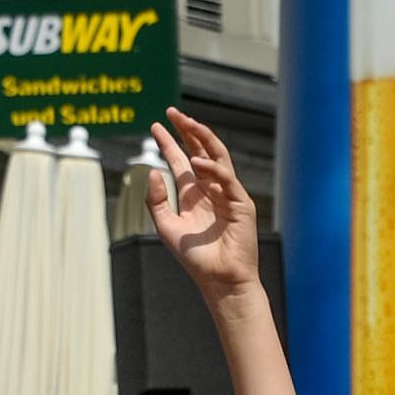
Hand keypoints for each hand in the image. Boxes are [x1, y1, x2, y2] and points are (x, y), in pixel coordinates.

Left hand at [146, 109, 260, 303]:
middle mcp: (211, 191)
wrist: (220, 280)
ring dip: (202, 137)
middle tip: (172, 113)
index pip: (181, 161)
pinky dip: (212, 168)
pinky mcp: (241, 204)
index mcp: (194, 195)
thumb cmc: (196, 259)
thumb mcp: (166, 227)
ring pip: (217, 157)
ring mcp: (228, 195)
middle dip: (187, 131)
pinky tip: (195, 162)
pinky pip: (227, 178)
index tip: (156, 126)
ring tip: (187, 123)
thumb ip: (156, 201)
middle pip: (200, 151)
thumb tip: (153, 171)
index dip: (169, 143)